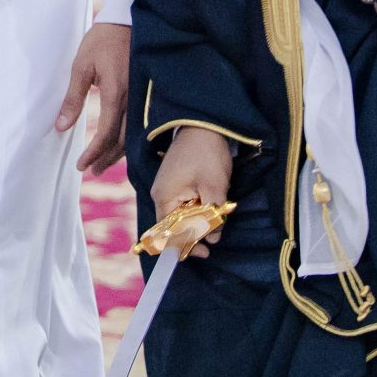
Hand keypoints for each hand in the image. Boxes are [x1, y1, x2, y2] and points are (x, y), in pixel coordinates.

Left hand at [54, 21, 131, 177]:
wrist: (126, 19)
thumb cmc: (101, 41)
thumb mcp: (81, 66)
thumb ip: (73, 98)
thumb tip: (61, 127)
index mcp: (116, 92)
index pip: (107, 133)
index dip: (94, 152)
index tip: (81, 165)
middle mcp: (133, 98)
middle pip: (123, 140)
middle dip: (107, 158)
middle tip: (92, 171)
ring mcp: (143, 96)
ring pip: (134, 134)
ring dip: (119, 152)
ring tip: (103, 163)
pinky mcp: (146, 93)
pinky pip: (140, 123)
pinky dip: (129, 139)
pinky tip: (121, 144)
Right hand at [148, 127, 234, 257]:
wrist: (203, 124)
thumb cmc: (206, 154)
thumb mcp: (214, 187)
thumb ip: (212, 216)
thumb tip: (213, 239)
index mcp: (164, 197)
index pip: (168, 233)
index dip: (185, 245)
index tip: (205, 252)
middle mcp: (160, 194)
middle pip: (173, 226)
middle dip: (194, 234)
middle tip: (214, 237)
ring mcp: (166, 187)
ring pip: (180, 215)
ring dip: (197, 221)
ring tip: (215, 220)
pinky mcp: (175, 182)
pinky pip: (182, 204)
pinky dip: (196, 210)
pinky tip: (210, 207)